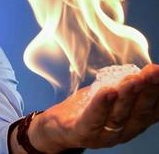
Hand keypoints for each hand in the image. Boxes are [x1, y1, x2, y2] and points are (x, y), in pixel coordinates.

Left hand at [28, 63, 158, 151]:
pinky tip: (107, 91)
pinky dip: (100, 105)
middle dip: (148, 91)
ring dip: (127, 96)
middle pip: (139, 112)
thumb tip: (142, 69)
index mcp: (132, 123)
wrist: (55, 129)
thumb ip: (124, 87)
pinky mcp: (81, 133)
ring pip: (118, 115)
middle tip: (153, 72)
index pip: (152, 109)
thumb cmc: (85, 109)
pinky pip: (91, 120)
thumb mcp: (109, 97)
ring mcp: (103, 135)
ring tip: (134, 79)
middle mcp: (122, 132)